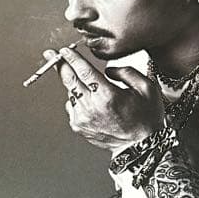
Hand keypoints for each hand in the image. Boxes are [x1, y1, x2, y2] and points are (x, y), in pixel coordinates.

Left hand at [50, 45, 165, 153]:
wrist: (140, 146)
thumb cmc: (145, 119)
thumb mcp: (146, 88)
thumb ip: (126, 72)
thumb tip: (108, 70)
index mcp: (107, 96)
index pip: (83, 71)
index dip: (72, 58)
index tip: (65, 50)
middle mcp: (92, 107)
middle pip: (69, 80)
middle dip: (59, 64)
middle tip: (52, 55)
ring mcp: (83, 118)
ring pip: (70, 92)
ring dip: (74, 83)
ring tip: (88, 84)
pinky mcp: (79, 126)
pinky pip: (72, 106)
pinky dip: (77, 98)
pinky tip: (91, 100)